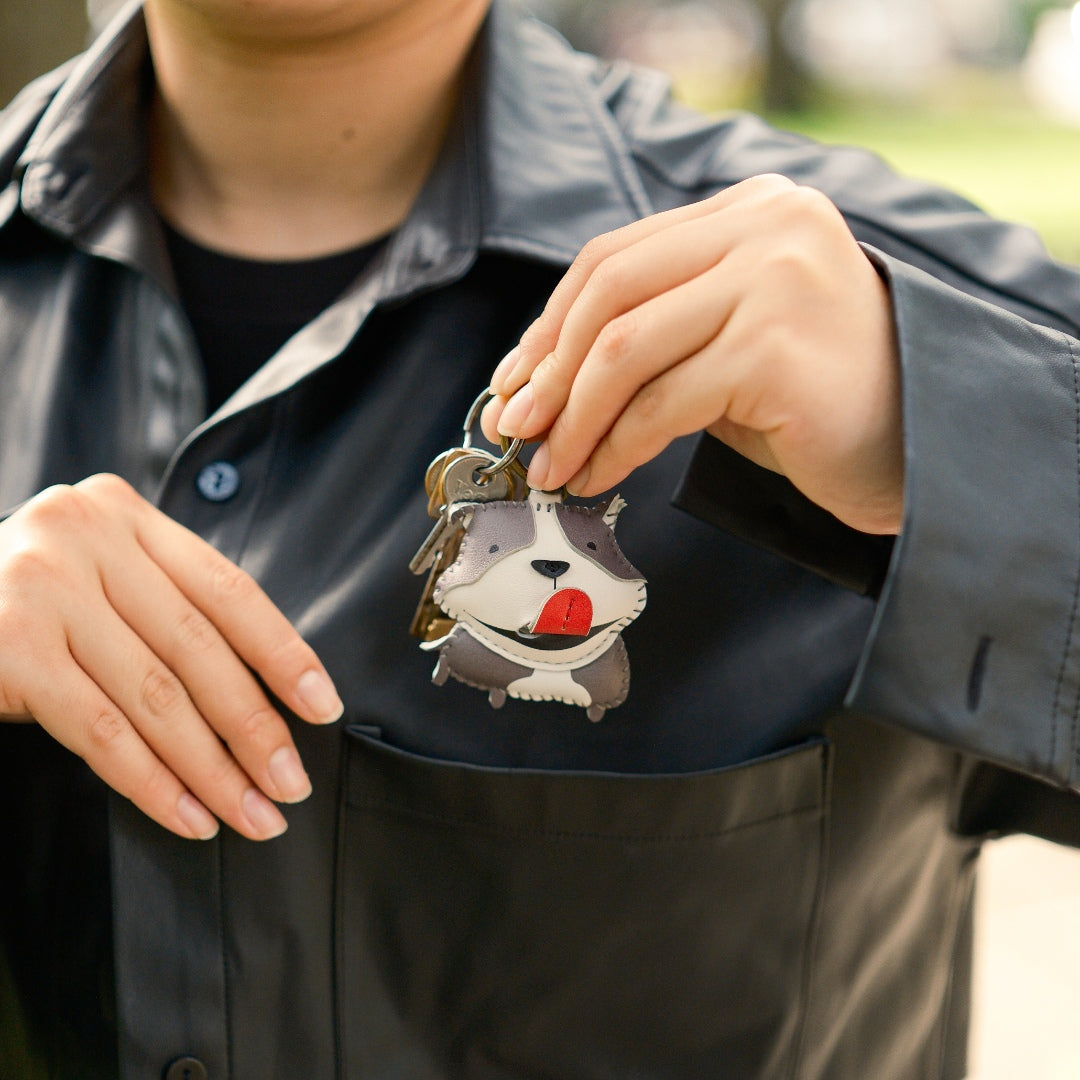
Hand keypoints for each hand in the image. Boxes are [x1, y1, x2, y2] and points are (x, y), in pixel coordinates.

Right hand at [0, 474, 343, 840]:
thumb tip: (267, 696)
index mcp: (126, 515)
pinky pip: (101, 732)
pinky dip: (153, 783)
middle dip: (255, 727)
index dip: (283, 652)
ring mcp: (43, 586)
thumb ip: (166, 607)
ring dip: (213, 770)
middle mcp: (87, 535)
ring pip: (156, 696)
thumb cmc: (25, 607)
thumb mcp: (98, 581)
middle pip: (200, 648)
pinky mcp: (9, 645)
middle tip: (292, 784)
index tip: (323, 706)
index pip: (229, 590)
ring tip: (252, 815)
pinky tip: (189, 817)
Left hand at [482, 174, 903, 534]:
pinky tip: (597, 475)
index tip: (514, 379)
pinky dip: (615, 445)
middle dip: (548, 369)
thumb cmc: (813, 400)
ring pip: (626, 348)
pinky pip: (663, 402)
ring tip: (551, 466)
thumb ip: (654, 335)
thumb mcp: (725, 343)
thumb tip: (537, 379)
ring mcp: (774, 280)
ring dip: (574, 417)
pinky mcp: (776, 346)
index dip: (550, 324)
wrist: (917, 447)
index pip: (616, 257)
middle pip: (609, 291)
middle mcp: (765, 226)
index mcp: (747, 211)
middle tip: (516, 426)